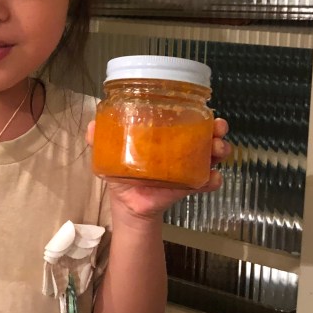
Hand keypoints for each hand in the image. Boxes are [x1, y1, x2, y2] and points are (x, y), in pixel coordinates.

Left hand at [86, 117, 231, 219]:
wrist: (127, 203)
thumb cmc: (122, 173)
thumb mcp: (110, 153)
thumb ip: (100, 139)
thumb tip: (92, 126)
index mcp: (167, 136)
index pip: (186, 119)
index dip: (198, 112)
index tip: (205, 109)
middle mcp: (183, 148)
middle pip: (207, 133)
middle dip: (217, 129)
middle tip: (217, 129)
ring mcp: (189, 166)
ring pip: (214, 154)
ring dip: (220, 149)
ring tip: (216, 151)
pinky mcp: (190, 186)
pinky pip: (209, 182)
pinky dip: (214, 180)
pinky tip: (211, 178)